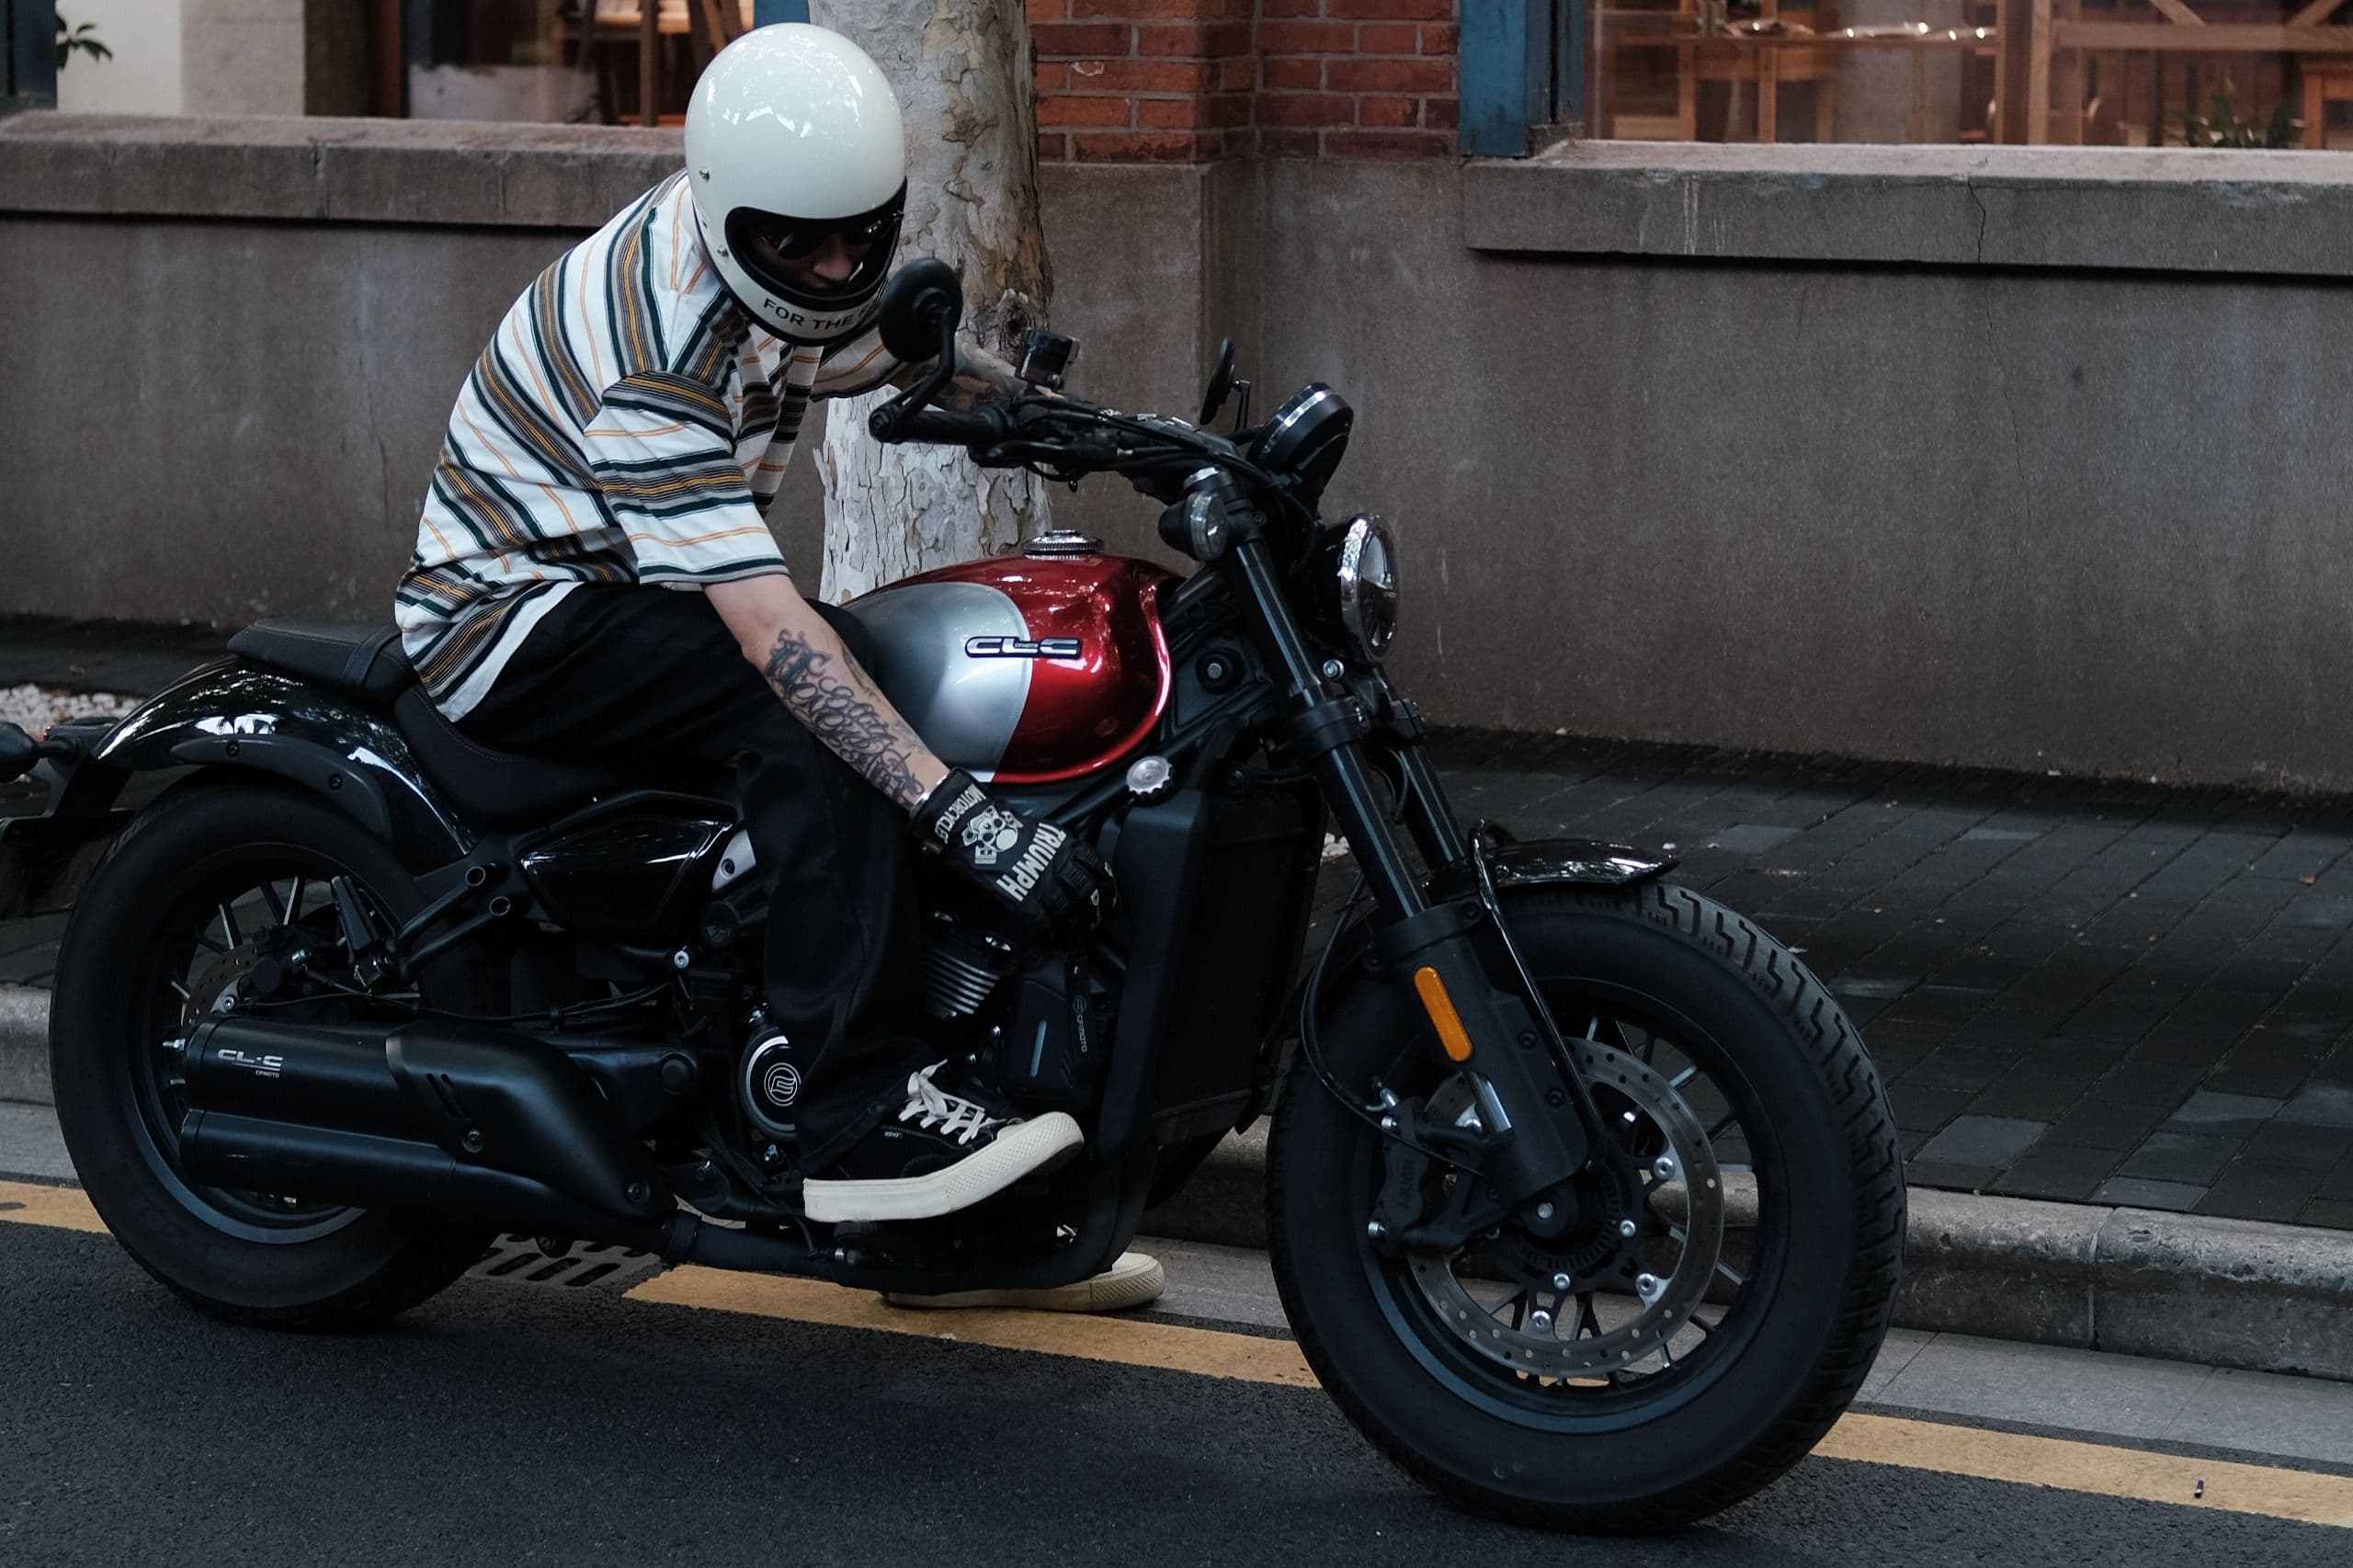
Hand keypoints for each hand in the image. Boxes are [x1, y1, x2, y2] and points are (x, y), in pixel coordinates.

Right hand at [913, 770, 1114, 937]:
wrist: (978, 831)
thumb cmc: (1005, 828)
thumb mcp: (1045, 832)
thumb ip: (1063, 849)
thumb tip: (1075, 864)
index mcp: (1066, 846)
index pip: (1098, 869)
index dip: (1107, 887)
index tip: (1109, 896)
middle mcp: (1059, 865)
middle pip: (1087, 894)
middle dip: (1095, 911)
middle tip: (1095, 921)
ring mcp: (1042, 884)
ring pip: (1067, 911)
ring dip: (1074, 926)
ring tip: (1076, 933)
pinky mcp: (1023, 900)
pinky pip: (1043, 921)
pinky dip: (1048, 930)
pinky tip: (1050, 934)